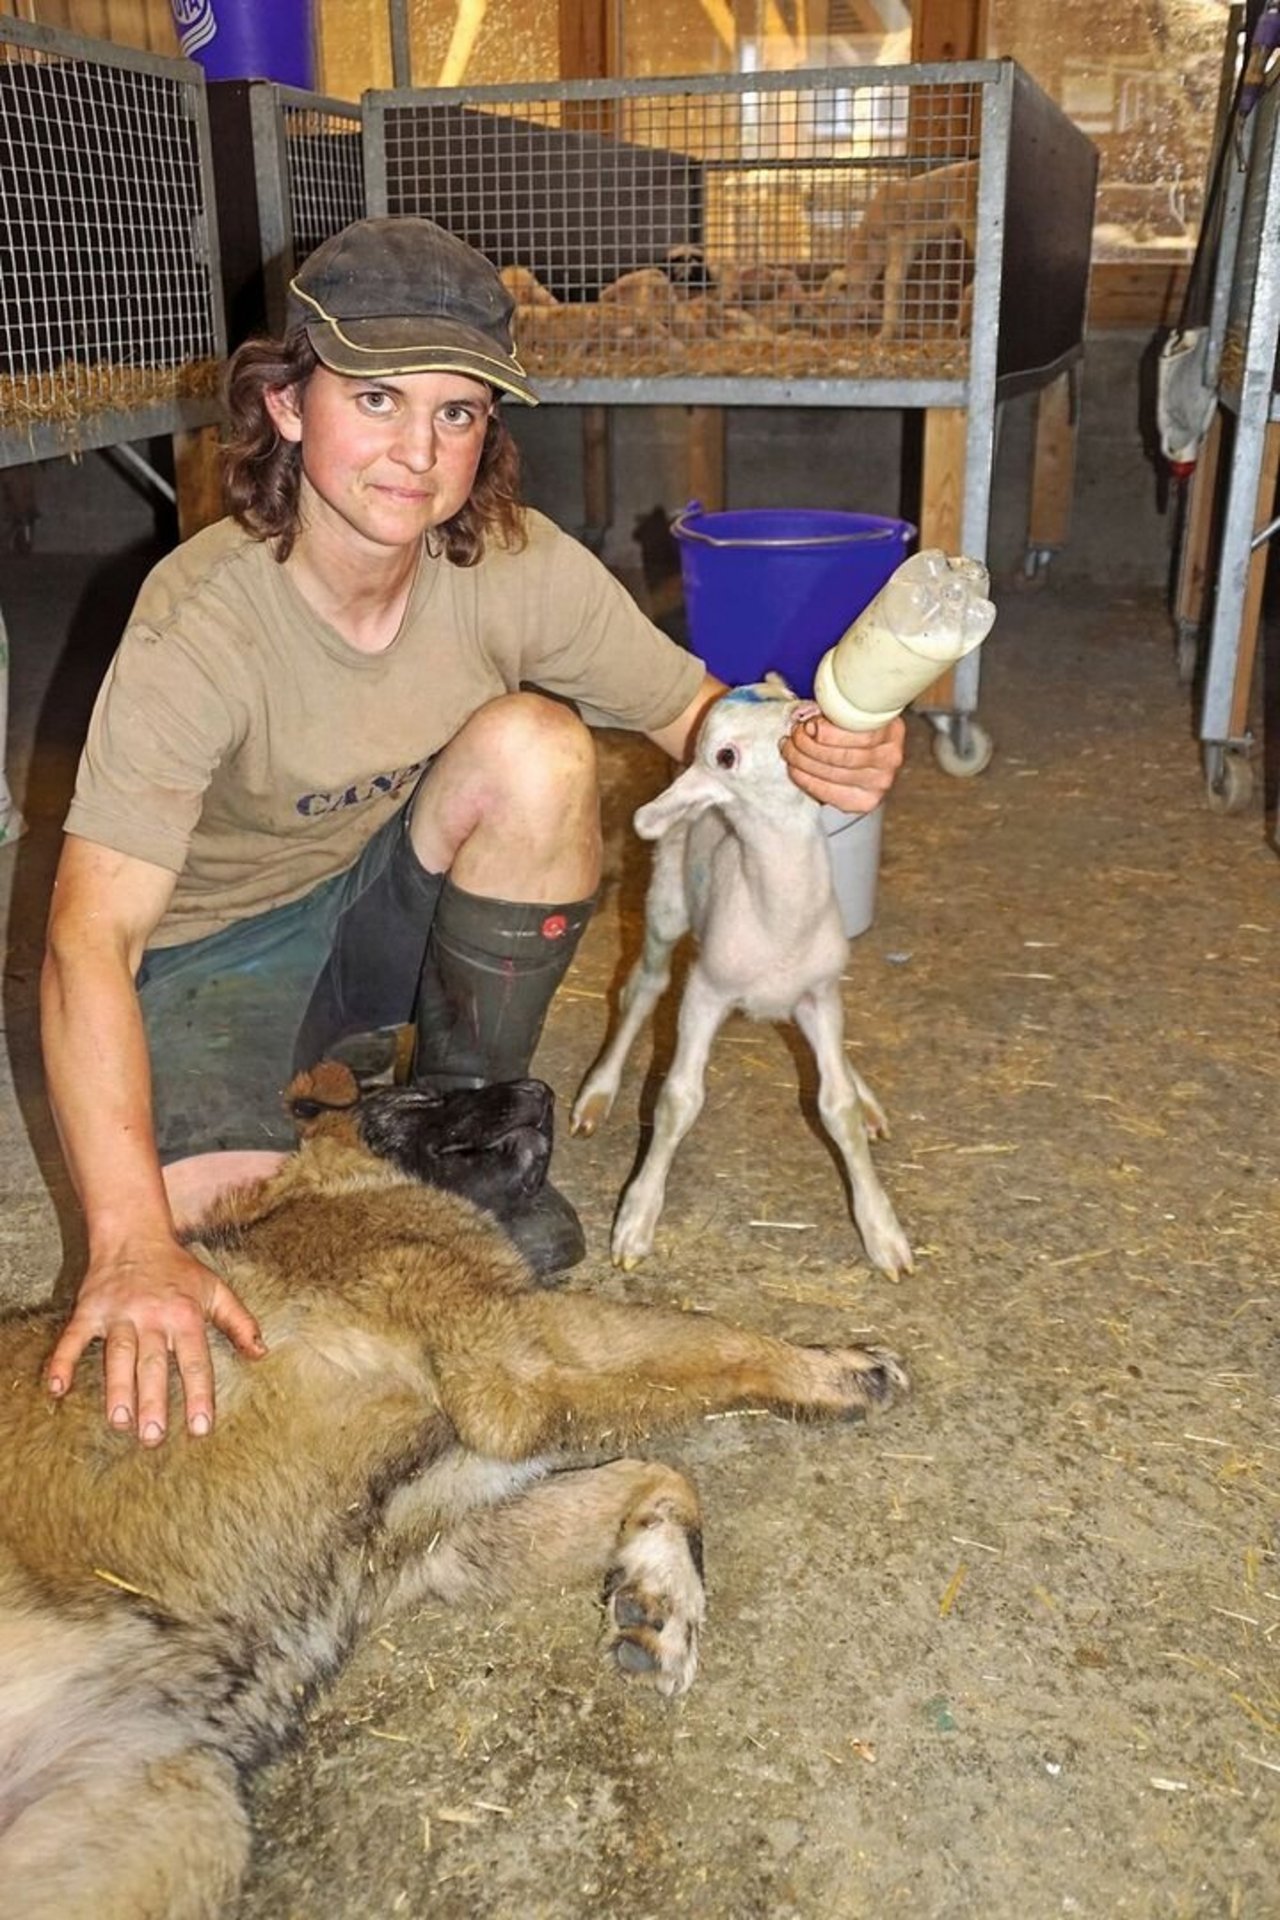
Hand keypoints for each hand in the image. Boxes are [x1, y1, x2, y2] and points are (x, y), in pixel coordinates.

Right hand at [45, 1239, 264, 1445]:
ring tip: (119, 1422)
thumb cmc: (179, 1269)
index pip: (194, 1361)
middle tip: (152, 1438)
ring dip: (116, 1389)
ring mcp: (119, 1314)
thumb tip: (261, 1353)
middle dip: (153, 1401)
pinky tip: (56, 1389)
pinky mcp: (89, 1310)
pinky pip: (73, 1338)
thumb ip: (240, 1322)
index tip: (200, 1429)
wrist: (134, 1233)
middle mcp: (152, 1316)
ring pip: (118, 1355)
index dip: (198, 1395)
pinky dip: (63, 1361)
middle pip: (152, 1364)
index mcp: (185, 1315)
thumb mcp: (216, 1290)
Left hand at [781, 712, 905, 812]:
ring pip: (832, 774)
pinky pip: (828, 792)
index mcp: (891, 730)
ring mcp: (879, 783)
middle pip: (843, 757)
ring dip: (801, 760)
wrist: (866, 754)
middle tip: (793, 735)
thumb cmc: (853, 727)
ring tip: (789, 748)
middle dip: (808, 745)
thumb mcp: (850, 710)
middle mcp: (890, 759)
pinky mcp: (864, 802)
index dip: (829, 732)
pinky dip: (805, 779)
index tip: (809, 724)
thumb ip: (834, 711)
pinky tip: (795, 768)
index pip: (861, 736)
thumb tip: (806, 719)